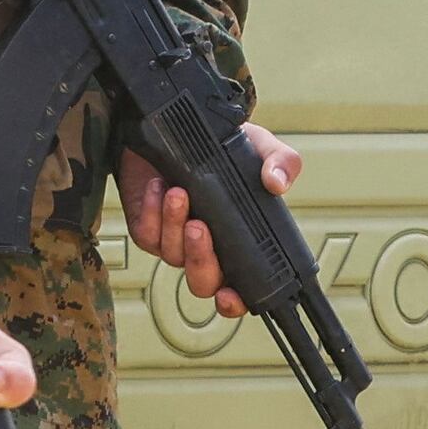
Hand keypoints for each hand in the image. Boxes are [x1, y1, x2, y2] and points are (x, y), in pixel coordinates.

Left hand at [119, 126, 299, 309]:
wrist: (177, 126)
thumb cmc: (223, 147)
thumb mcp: (260, 147)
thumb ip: (280, 162)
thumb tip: (278, 182)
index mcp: (237, 244)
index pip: (240, 289)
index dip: (235, 302)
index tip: (230, 296)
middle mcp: (206, 250)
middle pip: (202, 282)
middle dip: (200, 259)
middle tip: (199, 226)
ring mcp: (174, 241)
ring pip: (172, 256)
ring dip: (174, 225)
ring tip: (178, 193)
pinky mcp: (146, 226)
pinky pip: (147, 235)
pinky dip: (151, 213)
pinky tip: (158, 188)